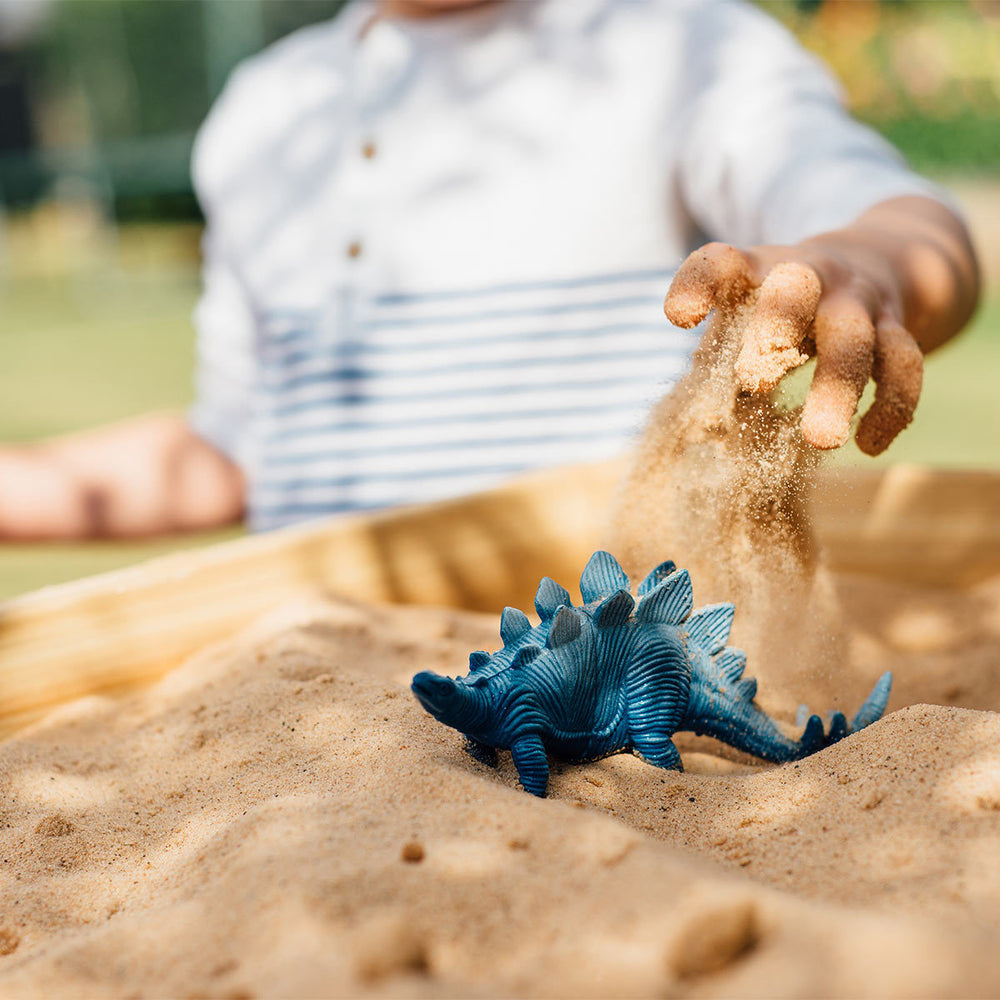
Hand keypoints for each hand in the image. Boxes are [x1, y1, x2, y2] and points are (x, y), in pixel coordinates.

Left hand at [663, 240, 922, 454]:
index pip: (723, 263)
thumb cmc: (785, 305)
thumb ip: (720, 355)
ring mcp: (859, 300)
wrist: (880, 259)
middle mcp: (812, 275)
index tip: (679, 317)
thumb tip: (699, 424)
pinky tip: (868, 444)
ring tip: (820, 441)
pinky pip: (904, 365)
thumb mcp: (750, 311)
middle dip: (776, 328)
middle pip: (798, 288)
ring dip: (837, 389)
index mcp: (760, 267)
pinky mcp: (898, 327)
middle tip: (751, 382)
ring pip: (855, 338)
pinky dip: (891, 407)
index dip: (699, 284)